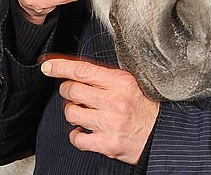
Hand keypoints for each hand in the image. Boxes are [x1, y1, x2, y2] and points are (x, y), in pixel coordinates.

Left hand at [41, 56, 159, 164]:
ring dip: (73, 111)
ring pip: (71, 113)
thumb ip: (107, 78)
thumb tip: (77, 71)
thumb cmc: (147, 107)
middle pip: (72, 90)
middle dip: (67, 90)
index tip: (48, 66)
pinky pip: (77, 138)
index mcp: (122, 82)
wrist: (162, 133)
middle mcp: (115, 101)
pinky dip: (76, 134)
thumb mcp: (131, 83)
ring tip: (84, 112)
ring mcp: (110, 123)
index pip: (83, 70)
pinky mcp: (107, 143)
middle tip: (73, 92)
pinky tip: (84, 130)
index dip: (61, 67)